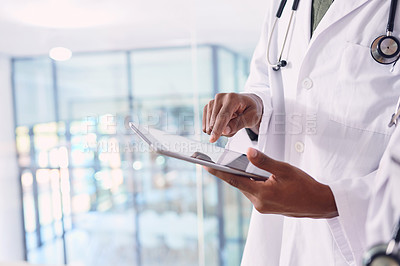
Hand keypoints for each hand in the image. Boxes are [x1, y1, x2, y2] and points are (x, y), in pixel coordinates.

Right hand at [202, 93, 262, 142]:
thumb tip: (224, 131)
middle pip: (214, 121)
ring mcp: (213, 101)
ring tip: (231, 123)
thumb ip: (238, 124)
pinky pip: (206, 122)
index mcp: (233, 98)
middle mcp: (221, 97)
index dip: (217, 129)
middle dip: (223, 130)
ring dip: (219, 129)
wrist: (248, 102)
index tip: (212, 139)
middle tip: (235, 125)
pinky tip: (222, 124)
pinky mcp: (208, 106)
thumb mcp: (251, 118)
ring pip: (209, 123)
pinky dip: (214, 127)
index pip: (223, 116)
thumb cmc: (251, 109)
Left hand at [205, 148, 337, 218]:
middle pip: (240, 184)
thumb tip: (248, 152)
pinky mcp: (267, 207)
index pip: (234, 180)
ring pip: (247, 188)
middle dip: (231, 172)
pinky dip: (252, 182)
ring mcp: (263, 207)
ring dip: (244, 177)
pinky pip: (254, 192)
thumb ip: (264, 161)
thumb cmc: (305, 186)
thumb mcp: (285, 170)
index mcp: (262, 194)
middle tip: (218, 159)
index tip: (204, 164)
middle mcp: (259, 203)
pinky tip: (256, 175)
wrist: (320, 204)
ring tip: (239, 165)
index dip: (218, 172)